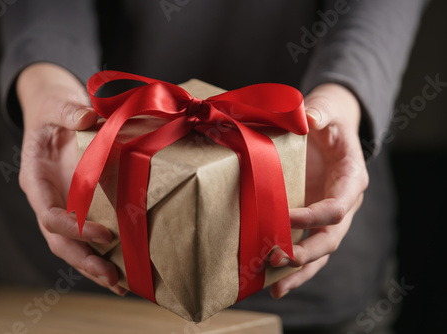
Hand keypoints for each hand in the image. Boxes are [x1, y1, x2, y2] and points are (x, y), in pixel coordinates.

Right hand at [16, 63, 125, 295]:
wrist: (54, 112)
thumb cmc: (52, 110)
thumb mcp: (56, 105)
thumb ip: (68, 112)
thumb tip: (87, 119)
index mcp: (37, 180)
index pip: (50, 214)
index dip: (74, 228)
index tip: (105, 233)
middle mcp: (49, 199)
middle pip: (60, 241)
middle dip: (85, 261)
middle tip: (113, 278)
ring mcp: (65, 206)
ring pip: (73, 246)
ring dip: (94, 267)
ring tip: (120, 285)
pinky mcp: (81, 206)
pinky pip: (88, 235)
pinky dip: (103, 254)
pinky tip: (124, 268)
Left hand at [269, 83, 368, 298]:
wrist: (326, 129)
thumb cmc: (327, 120)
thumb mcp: (326, 111)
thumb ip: (319, 114)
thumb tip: (306, 118)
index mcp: (351, 180)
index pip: (336, 207)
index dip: (313, 217)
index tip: (284, 218)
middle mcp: (343, 203)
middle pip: (331, 237)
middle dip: (306, 252)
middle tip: (277, 257)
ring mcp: (328, 216)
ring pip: (320, 252)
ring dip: (299, 270)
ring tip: (276, 287)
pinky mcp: (312, 222)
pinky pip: (307, 248)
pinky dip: (293, 267)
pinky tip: (274, 283)